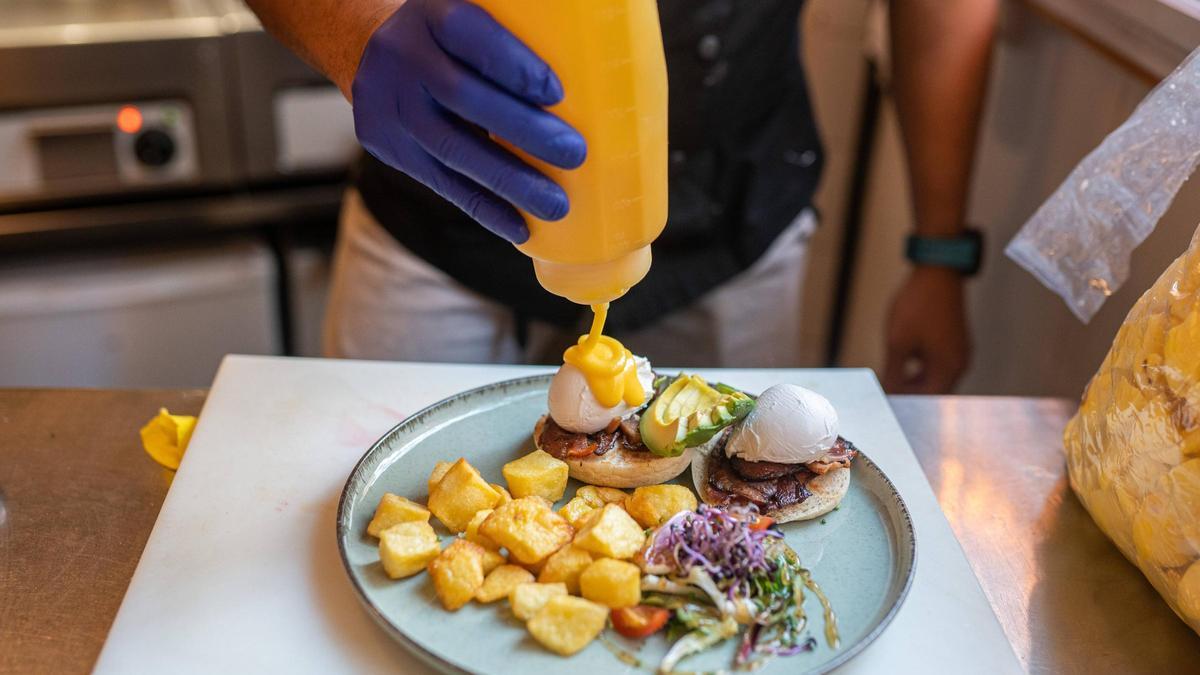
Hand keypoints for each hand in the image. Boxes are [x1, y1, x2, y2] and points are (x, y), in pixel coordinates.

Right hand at [352, 0, 586, 242]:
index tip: (556, 94)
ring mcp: (389, 105)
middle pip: (463, 98)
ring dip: (509, 182)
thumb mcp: (476, 16)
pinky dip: (484, 208)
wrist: (377, 56)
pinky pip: (441, 184)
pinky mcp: (387, 146)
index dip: (513, 65)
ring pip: (452, 149)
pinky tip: (518, 226)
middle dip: (524, 131)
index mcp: (433, 13)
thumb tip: (591, 71)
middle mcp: (403, 55)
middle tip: (574, 154)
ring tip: (556, 205)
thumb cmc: (455, 40)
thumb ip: (517, 36)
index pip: (468, 34)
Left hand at [882, 267, 970, 393]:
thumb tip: (887, 395)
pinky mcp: (955, 342)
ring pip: (936, 378)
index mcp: (949, 368)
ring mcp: (959, 352)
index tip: (885, 404)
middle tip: (885, 393)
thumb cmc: (918, 306)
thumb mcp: (898, 343)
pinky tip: (902, 364)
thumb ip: (893, 374)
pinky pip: (939, 364)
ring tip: (890, 380)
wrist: (937, 271)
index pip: (927, 401)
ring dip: (914, 382)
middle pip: (933, 392)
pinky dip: (921, 369)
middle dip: (909, 394)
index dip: (905, 404)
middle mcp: (959, 364)